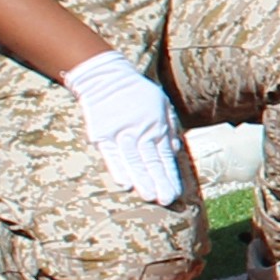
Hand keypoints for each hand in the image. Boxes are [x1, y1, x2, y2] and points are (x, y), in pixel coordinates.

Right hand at [64, 51, 188, 204]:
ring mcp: (121, 133)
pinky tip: (125, 182)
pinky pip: (111, 154)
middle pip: (151, 161)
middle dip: (159, 182)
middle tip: (166, 200)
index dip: (169, 175)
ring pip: (133, 160)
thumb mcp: (162, 104)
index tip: (175, 193)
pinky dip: (118, 168)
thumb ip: (170, 127)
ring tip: (148, 196)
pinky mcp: (103, 133)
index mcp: (157, 126)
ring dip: (141, 179)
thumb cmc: (138, 93)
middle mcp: (141, 131)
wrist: (107, 79)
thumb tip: (176, 149)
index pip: (165, 157)